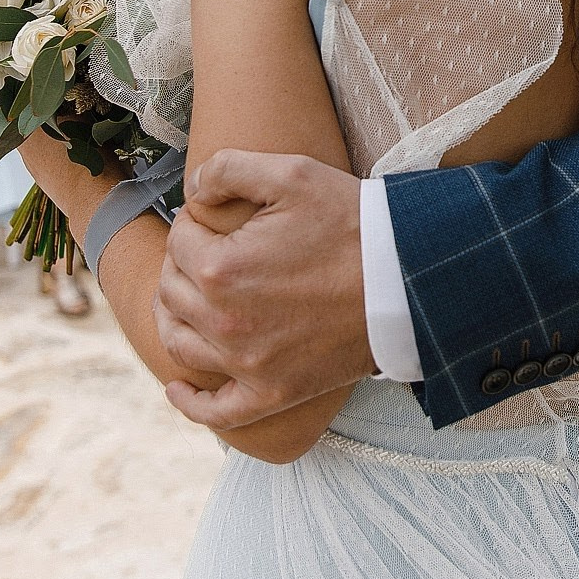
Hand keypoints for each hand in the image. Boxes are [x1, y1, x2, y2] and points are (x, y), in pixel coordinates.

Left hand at [155, 149, 376, 429]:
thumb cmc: (352, 224)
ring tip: (186, 299)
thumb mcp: (293, 173)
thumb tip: (191, 192)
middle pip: (172, 291)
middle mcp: (223, 323)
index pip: (179, 241)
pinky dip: (190, 402)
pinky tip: (178, 388)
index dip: (193, 223)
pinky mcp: (272, 393)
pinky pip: (215, 410)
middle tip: (206, 250)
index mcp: (221, 269)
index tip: (213, 218)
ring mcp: (246, 365)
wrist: (407, 281)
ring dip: (175, 317)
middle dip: (181, 265)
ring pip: (180, 343)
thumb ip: (228, 168)